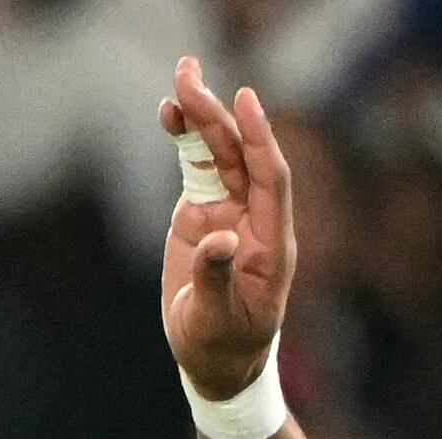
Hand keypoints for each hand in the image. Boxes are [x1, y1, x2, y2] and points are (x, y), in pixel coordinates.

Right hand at [157, 57, 296, 398]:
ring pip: (219, 154)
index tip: (246, 102)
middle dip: (218, 115)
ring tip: (179, 82)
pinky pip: (198, 168)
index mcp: (270, 242)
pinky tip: (170, 115)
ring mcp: (228, 212)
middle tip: (188, 76)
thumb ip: (217, 278)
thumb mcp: (216, 320)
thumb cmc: (223, 345)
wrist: (216, 359)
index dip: (260, 140)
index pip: (271, 178)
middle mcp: (253, 217)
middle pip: (241, 155)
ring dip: (201, 118)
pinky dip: (185, 141)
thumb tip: (218, 238)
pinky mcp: (203, 213)